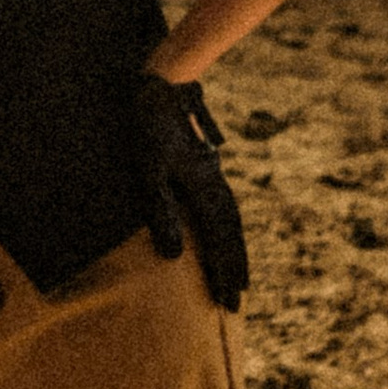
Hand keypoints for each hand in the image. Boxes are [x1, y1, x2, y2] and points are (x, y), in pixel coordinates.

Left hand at [134, 72, 249, 311]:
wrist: (161, 85)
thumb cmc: (148, 127)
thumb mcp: (148, 169)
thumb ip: (161, 212)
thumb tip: (172, 257)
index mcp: (204, 189)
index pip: (219, 242)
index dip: (224, 273)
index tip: (229, 303)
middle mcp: (214, 184)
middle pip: (231, 235)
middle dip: (234, 270)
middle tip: (237, 303)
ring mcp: (212, 174)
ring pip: (232, 221)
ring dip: (235, 251)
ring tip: (239, 277)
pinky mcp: (204, 167)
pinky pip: (224, 206)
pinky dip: (229, 228)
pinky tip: (226, 234)